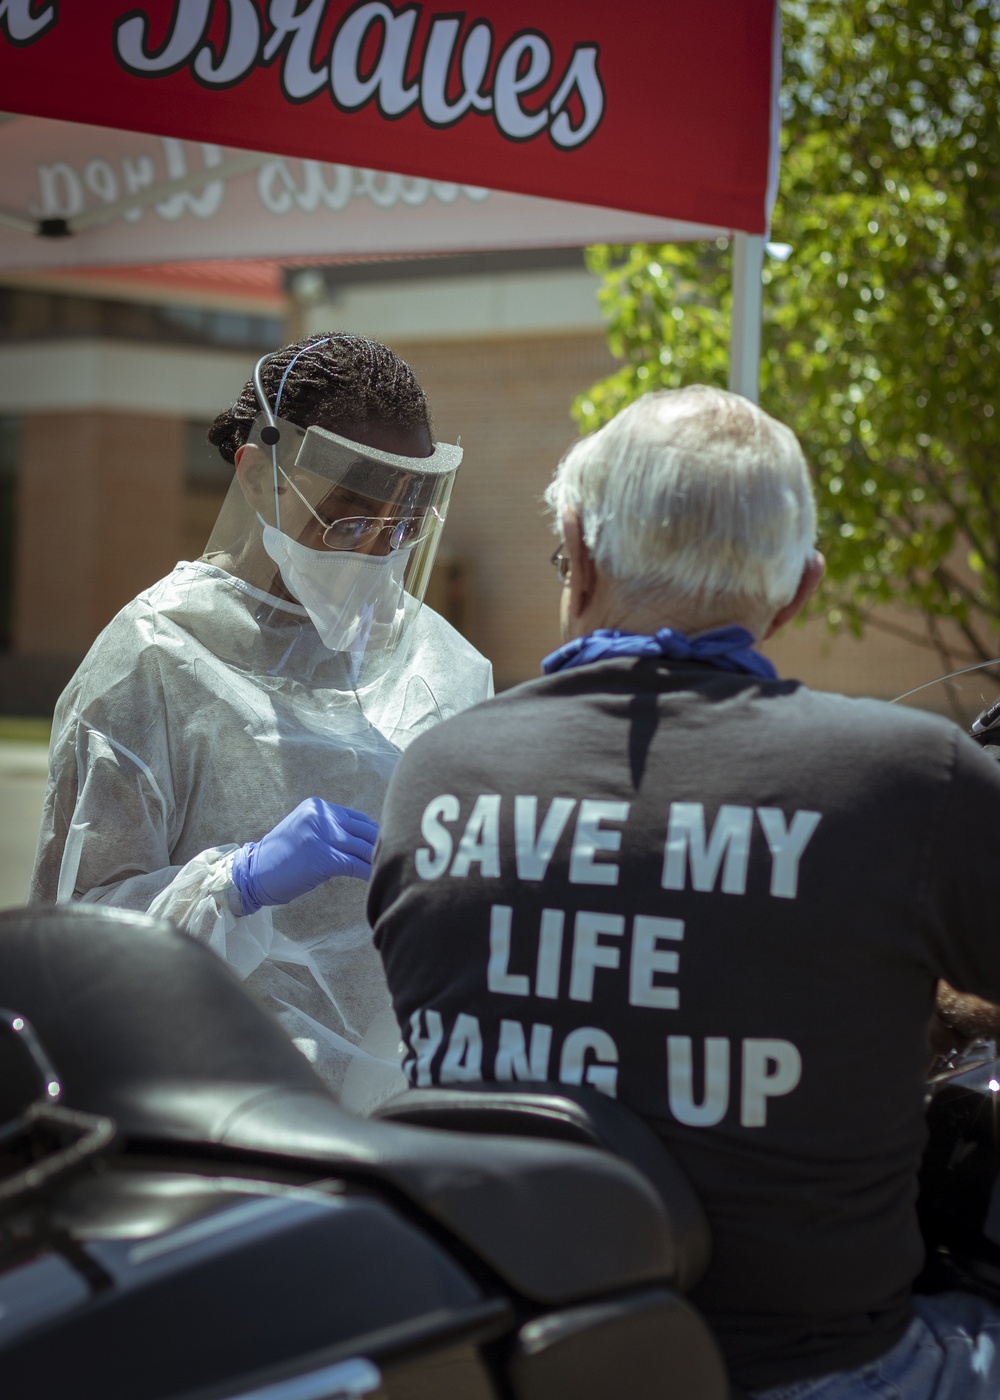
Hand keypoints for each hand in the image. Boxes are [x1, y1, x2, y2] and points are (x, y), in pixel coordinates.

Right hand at [231, 797, 378, 915]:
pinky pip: (356, 864)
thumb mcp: (306, 831)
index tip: (385, 844)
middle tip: (395, 857)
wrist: (255, 874)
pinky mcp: (324, 858)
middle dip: (379, 845)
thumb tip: (364, 840)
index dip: (372, 833)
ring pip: (363, 847)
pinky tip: (376, 878)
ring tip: (389, 868)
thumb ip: (330, 829)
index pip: (357, 818)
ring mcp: (322, 835)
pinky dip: (368, 872)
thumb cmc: (281, 857)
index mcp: (317, 806)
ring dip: (377, 859)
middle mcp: (321, 816)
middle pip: (364, 830)